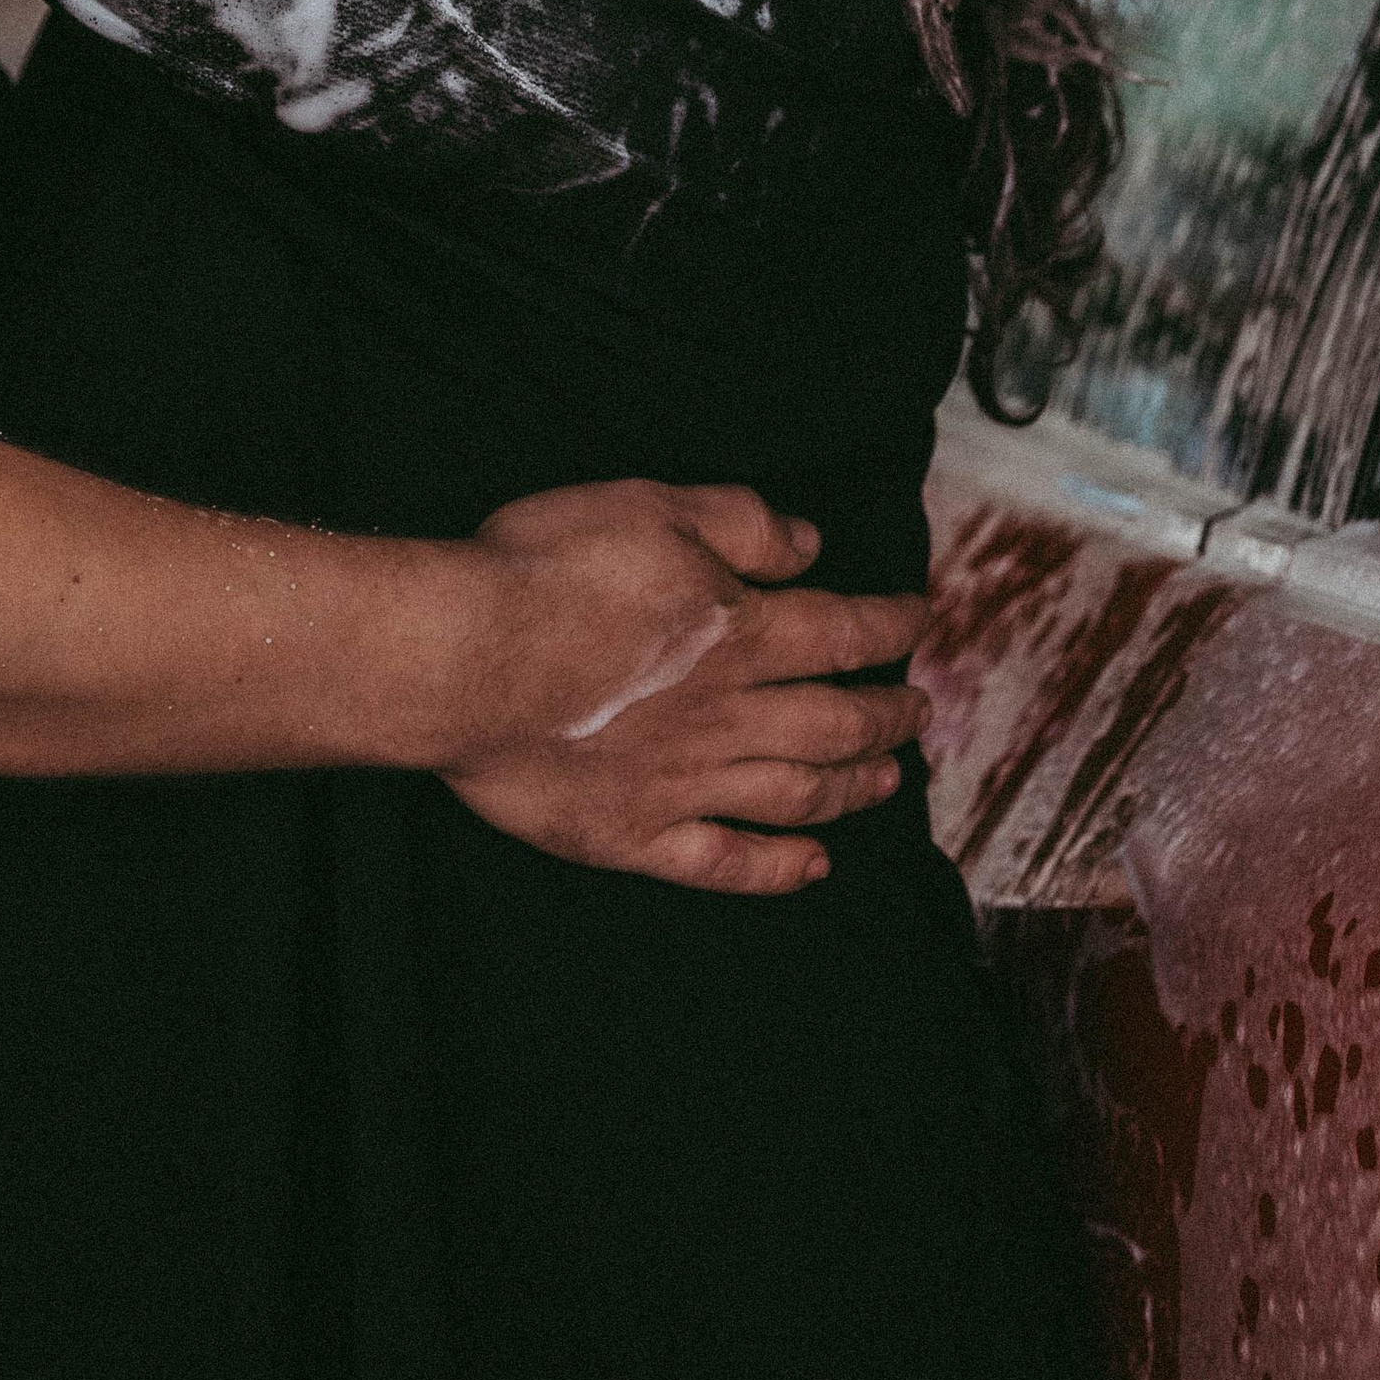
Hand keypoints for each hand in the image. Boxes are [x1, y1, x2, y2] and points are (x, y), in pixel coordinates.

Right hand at [448, 480, 925, 893]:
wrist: (461, 662)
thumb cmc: (545, 574)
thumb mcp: (650, 509)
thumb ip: (738, 524)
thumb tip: (809, 544)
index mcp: (741, 631)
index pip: (844, 631)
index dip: (890, 626)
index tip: (918, 621)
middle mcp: (731, 715)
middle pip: (838, 723)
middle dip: (888, 716)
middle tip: (916, 711)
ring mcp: (685, 783)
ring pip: (797, 793)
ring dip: (853, 788)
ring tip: (886, 782)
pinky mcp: (633, 835)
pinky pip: (725, 864)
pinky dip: (778, 870)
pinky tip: (812, 867)